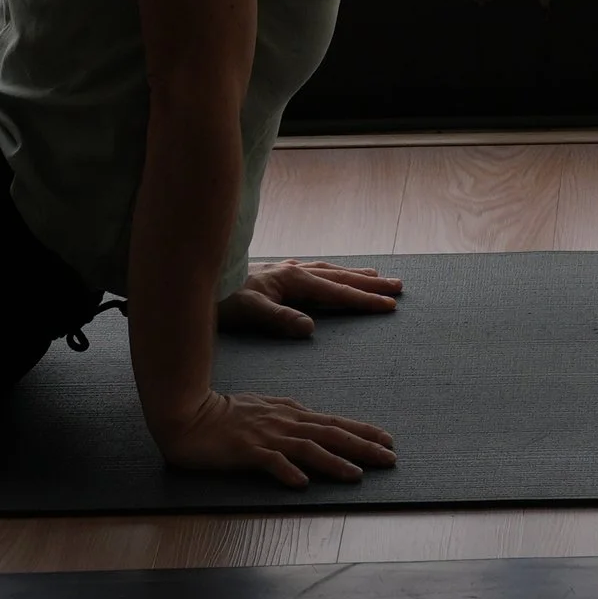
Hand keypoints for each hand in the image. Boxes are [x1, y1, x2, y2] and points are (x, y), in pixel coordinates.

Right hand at [151, 386, 396, 487]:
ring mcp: (266, 436)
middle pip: (331, 434)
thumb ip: (289, 417)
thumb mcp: (265, 409)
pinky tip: (302, 483)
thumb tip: (312, 424)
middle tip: (390, 459)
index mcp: (291, 414)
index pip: (334, 423)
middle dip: (363, 447)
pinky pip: (270, 462)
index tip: (388, 441)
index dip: (363, 432)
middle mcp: (285, 422)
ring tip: (357, 475)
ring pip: (308, 449)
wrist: (189, 413)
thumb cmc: (225, 413)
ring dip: (334, 462)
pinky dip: (287, 471)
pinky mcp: (245, 450)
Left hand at [218, 256, 404, 337]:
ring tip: (376, 275)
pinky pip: (314, 270)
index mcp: (293, 279)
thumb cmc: (222, 301)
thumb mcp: (250, 313)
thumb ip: (280, 319)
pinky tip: (328, 273)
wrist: (198, 282)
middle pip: (340, 276)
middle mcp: (294, 270)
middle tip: (399, 286)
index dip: (365, 299)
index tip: (391, 304)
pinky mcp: (276, 274)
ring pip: (328, 270)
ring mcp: (285, 270)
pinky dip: (330, 272)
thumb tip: (311, 328)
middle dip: (370, 283)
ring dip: (353, 274)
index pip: (338, 291)